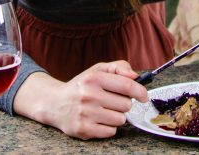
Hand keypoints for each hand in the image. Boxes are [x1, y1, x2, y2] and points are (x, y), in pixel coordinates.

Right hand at [14, 61, 147, 138]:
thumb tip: (136, 76)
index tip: (144, 97)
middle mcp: (89, 95)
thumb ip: (118, 68)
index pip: (126, 85)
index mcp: (94, 78)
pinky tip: (98, 120)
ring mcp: (86, 113)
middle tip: (111, 102)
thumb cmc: (81, 86)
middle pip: (126, 105)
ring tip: (103, 111)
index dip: (140, 91)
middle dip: (123, 104)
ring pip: (120, 119)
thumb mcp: (97, 70)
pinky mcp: (83, 129)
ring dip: (116, 116)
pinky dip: (108, 127)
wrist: (55, 103)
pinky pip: (111, 131)